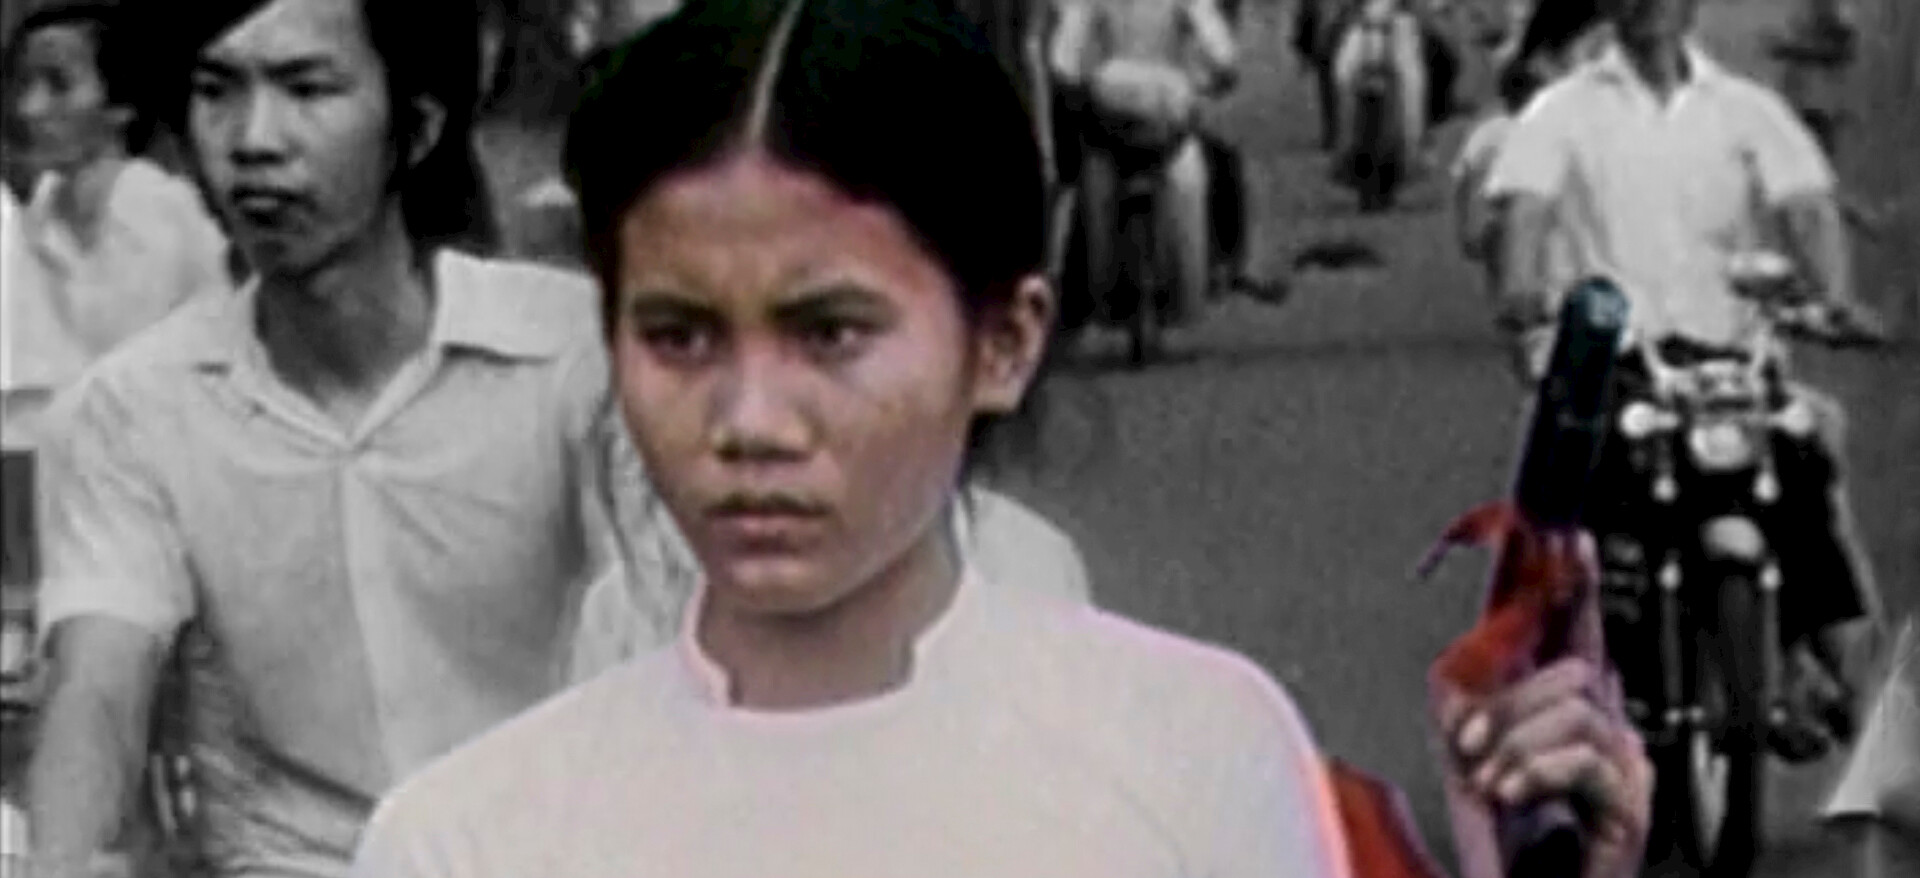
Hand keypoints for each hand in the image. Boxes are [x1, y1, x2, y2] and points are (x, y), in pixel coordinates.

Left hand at [1437, 658, 1653, 877]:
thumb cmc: (1520, 854)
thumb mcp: (1491, 778)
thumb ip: (1480, 737)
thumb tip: (1457, 700)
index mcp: (1584, 732)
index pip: (1561, 674)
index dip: (1507, 692)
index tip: (1463, 730)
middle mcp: (1613, 745)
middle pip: (1574, 682)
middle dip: (1511, 710)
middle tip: (1471, 752)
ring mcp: (1628, 776)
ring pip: (1580, 716)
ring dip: (1519, 743)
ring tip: (1488, 783)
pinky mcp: (1630, 812)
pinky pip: (1590, 763)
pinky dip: (1540, 770)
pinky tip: (1510, 793)